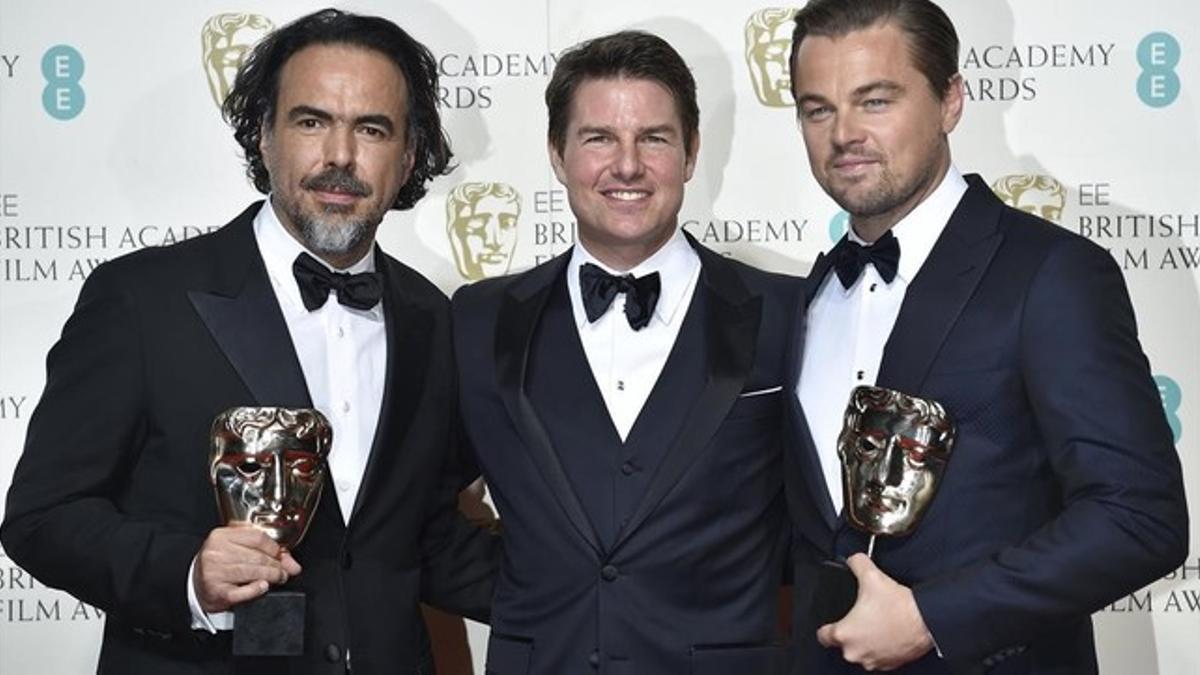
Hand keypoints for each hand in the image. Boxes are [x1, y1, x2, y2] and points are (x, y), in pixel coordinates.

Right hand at [193, 526, 301, 612]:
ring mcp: (215, 572)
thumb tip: (293, 564)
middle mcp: (216, 552)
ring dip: (272, 576)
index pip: (257, 537)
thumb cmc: (218, 564)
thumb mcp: (237, 550)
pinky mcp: (217, 591)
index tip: (281, 555)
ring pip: (253, 572)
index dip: (275, 548)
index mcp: (221, 536)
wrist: (193, 584)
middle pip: (257, 556)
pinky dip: (257, 589)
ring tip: (278, 578)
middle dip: (277, 565)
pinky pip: (243, 591)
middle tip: (284, 571)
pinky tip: (263, 586)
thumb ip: (265, 552)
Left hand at [816, 553, 932, 670]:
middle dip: (850, 632)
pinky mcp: (890, 665)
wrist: (926, 621)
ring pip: (862, 652)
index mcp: (844, 635)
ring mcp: (873, 661)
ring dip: (866, 641)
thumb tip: (854, 560)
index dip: (826, 627)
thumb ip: (857, 564)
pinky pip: (879, 657)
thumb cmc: (899, 606)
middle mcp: (856, 652)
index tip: (832, 623)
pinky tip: (888, 633)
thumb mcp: (871, 576)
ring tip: (876, 624)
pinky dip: (881, 648)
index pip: (822, 636)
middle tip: (860, 618)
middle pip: (843, 644)